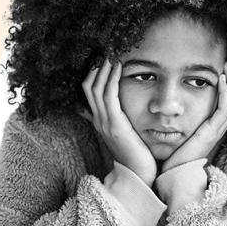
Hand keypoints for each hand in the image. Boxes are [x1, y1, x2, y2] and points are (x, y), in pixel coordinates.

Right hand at [80, 59, 157, 185]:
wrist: (138, 176)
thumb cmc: (136, 155)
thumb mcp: (124, 135)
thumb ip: (118, 122)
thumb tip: (119, 112)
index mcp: (100, 121)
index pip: (89, 91)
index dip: (94, 73)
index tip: (104, 58)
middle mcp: (99, 120)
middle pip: (89, 85)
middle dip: (97, 66)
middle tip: (106, 49)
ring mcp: (105, 122)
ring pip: (97, 87)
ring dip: (104, 68)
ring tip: (111, 52)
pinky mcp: (115, 125)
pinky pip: (109, 95)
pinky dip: (112, 78)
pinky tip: (118, 66)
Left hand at [161, 62, 226, 172]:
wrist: (173, 172)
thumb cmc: (176, 153)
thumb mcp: (185, 129)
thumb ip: (189, 116)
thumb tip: (181, 99)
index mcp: (217, 126)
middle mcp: (222, 128)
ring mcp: (218, 131)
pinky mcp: (211, 133)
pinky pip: (225, 110)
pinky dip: (226, 93)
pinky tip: (220, 81)